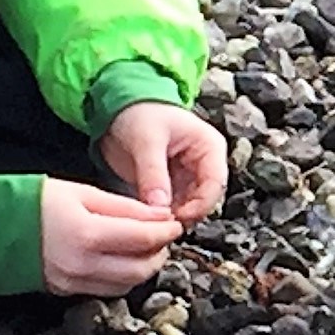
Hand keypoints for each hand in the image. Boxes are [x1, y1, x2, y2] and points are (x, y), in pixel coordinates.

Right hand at [39, 179, 180, 294]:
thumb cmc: (32, 202)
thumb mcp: (81, 192)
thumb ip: (122, 207)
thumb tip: (158, 216)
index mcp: (87, 234)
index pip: (143, 238)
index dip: (166, 230)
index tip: (175, 221)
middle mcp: (82, 265)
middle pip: (141, 268)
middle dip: (160, 251)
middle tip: (164, 234)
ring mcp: (73, 283)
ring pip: (127, 285)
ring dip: (144, 267)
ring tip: (146, 246)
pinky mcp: (66, 292)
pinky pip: (107, 290)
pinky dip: (124, 277)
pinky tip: (124, 259)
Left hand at [97, 101, 228, 222]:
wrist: (118, 109)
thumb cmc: (139, 113)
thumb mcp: (146, 140)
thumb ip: (153, 173)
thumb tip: (160, 206)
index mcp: (209, 147)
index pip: (216, 183)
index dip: (200, 205)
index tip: (177, 217)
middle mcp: (204, 165)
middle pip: (204, 200)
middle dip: (184, 214)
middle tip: (161, 225)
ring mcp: (188, 177)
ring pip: (188, 208)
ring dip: (171, 218)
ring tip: (151, 223)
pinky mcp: (171, 187)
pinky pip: (171, 208)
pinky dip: (161, 216)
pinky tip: (146, 219)